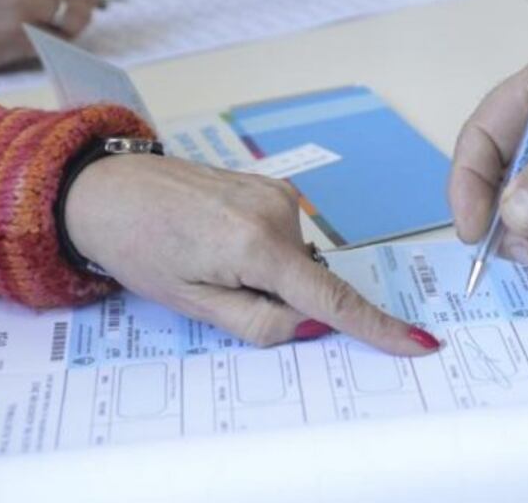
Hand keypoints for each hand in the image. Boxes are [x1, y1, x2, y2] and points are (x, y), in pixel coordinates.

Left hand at [64, 155, 440, 355]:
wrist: (108, 188)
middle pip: (306, 282)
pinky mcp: (269, 184)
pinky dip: (263, 253)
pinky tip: (217, 239)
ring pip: (294, 261)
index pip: (329, 297)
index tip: (418, 344)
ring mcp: (275, 192)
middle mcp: (277, 210)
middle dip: (277, 300)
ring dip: (266, 274)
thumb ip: (259, 321)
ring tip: (207, 258)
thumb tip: (313, 324)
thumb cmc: (140, 248)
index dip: (376, 326)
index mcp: (255, 244)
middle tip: (214, 287)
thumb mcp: (193, 303)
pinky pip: (283, 237)